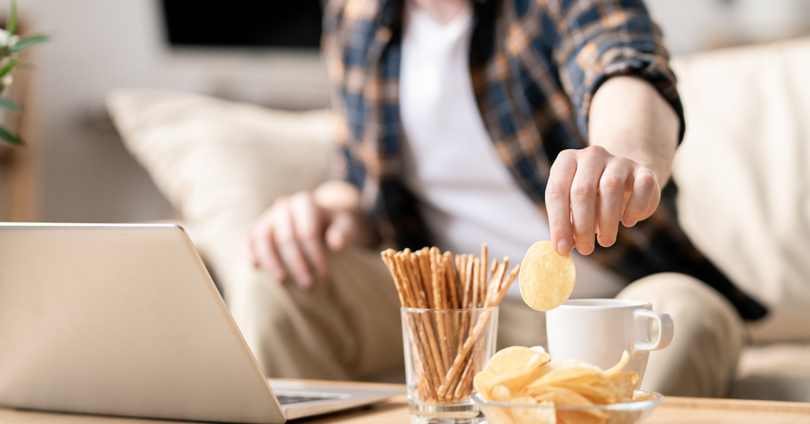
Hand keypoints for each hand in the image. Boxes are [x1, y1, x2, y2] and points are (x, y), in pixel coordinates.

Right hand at [246, 191, 360, 287]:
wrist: (320, 221)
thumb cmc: (334, 226)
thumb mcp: (345, 225)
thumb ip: (343, 232)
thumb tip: (336, 244)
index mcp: (305, 203)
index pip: (307, 231)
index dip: (315, 254)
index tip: (323, 274)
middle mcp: (284, 206)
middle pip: (286, 237)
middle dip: (296, 263)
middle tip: (307, 284)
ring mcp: (268, 216)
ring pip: (263, 238)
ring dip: (271, 262)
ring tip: (282, 281)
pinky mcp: (257, 227)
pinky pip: (248, 238)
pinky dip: (248, 251)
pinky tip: (253, 267)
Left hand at [546, 145, 660, 255]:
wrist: (625, 180)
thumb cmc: (591, 199)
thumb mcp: (573, 206)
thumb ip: (566, 223)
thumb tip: (562, 248)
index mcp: (567, 161)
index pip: (556, 191)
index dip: (558, 223)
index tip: (562, 248)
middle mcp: (591, 155)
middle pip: (582, 190)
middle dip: (582, 226)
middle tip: (585, 250)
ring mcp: (618, 160)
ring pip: (610, 188)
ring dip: (607, 221)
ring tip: (605, 241)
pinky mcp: (643, 170)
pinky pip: (642, 187)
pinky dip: (634, 209)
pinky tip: (627, 222)